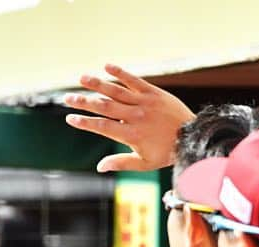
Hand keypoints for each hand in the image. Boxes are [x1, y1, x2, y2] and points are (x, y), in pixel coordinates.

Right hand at [64, 63, 194, 172]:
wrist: (190, 137)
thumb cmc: (165, 153)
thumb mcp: (144, 164)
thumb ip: (120, 162)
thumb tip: (99, 167)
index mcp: (131, 135)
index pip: (102, 127)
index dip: (85, 123)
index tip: (70, 119)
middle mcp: (135, 117)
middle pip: (104, 107)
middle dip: (84, 103)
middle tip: (67, 99)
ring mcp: (144, 103)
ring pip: (116, 91)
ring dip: (97, 84)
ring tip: (81, 79)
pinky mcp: (153, 92)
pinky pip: (134, 80)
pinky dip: (120, 73)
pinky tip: (106, 66)